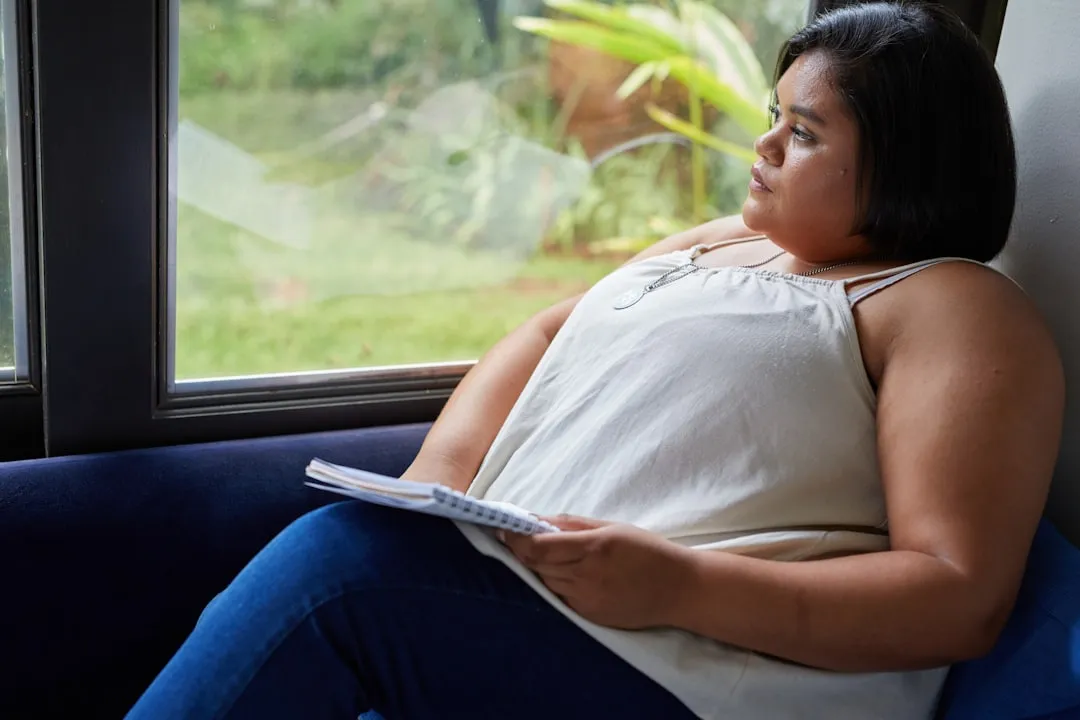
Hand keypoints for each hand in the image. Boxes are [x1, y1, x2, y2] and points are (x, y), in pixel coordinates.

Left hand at [498, 515, 696, 629]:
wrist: (679, 589)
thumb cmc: (647, 551)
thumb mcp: (611, 527)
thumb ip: (571, 524)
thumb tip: (535, 520)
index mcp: (594, 548)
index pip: (538, 547)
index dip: (514, 538)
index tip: (504, 529)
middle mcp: (587, 576)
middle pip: (536, 566)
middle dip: (521, 551)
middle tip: (514, 538)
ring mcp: (587, 600)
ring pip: (545, 582)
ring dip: (538, 568)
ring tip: (544, 554)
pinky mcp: (589, 615)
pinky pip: (560, 597)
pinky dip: (556, 583)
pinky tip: (566, 574)